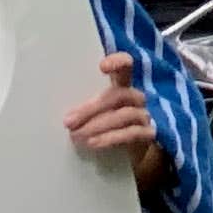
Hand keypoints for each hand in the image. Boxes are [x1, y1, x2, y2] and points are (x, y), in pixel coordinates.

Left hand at [66, 52, 167, 188]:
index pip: (126, 66)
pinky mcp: (147, 134)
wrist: (127, 151)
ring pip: (125, 114)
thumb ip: (85, 107)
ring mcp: (144, 115)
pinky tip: (94, 143)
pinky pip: (131, 133)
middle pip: (118, 95)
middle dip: (91, 108)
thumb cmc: (105, 126)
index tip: (102, 66)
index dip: (119, 62)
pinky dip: (111, 137)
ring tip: (77, 136)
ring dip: (98, 125)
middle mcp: (136, 97)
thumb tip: (65, 115)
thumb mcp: (94, 113)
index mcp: (123, 84)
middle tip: (69, 122)